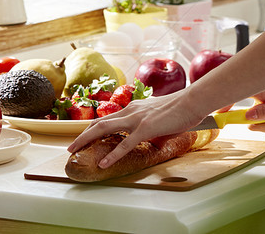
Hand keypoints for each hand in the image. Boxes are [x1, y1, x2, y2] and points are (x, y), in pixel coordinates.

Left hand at [66, 88, 205, 168]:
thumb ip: (152, 126)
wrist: (193, 101)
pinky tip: (103, 163)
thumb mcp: (160, 117)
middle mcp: (131, 111)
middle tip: (71, 147)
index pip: (108, 118)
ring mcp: (136, 119)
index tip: (83, 137)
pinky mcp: (145, 128)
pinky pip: (125, 144)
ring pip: (104, 129)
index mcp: (134, 108)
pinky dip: (112, 154)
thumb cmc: (181, 109)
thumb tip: (153, 136)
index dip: (93, 128)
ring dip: (86, 140)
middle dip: (82, 135)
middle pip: (99, 122)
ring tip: (74, 151)